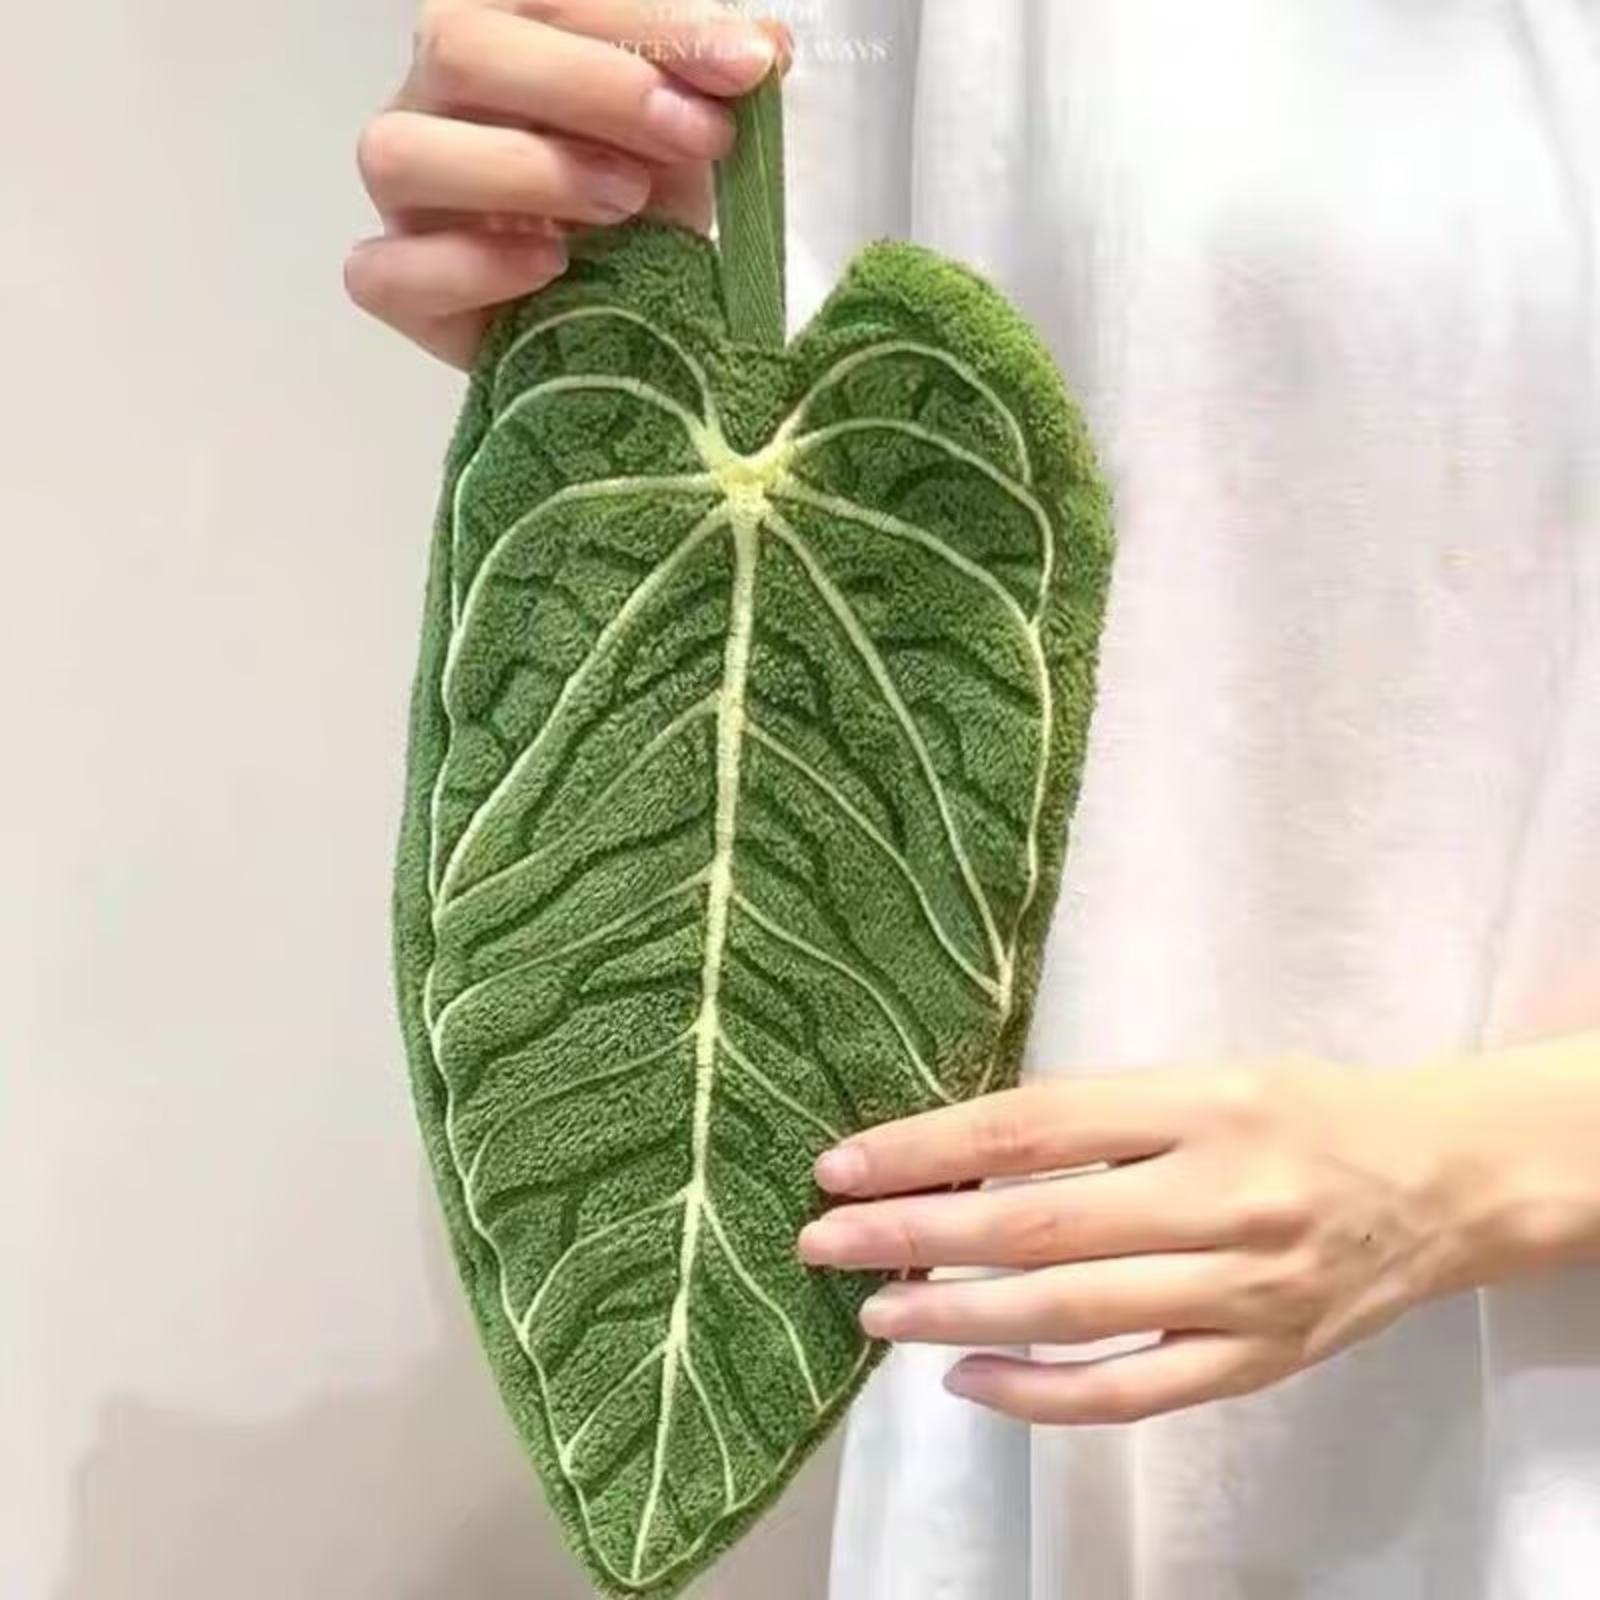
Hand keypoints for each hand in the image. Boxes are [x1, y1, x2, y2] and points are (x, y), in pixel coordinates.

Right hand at [347, 1, 786, 366]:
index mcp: (497, 32)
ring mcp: (405, 197)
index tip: (747, 66)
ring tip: (625, 204)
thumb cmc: (639, 207)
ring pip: (403, 151)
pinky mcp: (398, 288)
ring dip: (528, 170)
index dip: (650, 21)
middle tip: (693, 135)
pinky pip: (387, 270)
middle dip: (595, 85)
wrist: (618, 319)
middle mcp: (431, 99)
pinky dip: (469, 267)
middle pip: (461, 47)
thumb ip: (714, 84)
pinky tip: (550, 268)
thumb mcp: (688, 136)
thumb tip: (766, 46)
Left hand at [798, 1062, 1478, 1423]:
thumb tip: (956, 1151)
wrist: (1442, 1180)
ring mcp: (1242, 1290)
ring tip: (874, 1311)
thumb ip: (1098, 1113)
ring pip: (1071, 1314)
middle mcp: (1221, 1196)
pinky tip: (967, 1379)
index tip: (842, 1166)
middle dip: (913, 1235)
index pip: (1032, 1128)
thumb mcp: (1204, 1076)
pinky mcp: (1259, 1362)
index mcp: (1201, 1104)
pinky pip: (1132, 1393)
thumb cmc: (1300, 1110)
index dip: (926, 1148)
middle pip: (1035, 1224)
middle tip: (824, 1241)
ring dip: (956, 1316)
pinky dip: (1040, 1394)